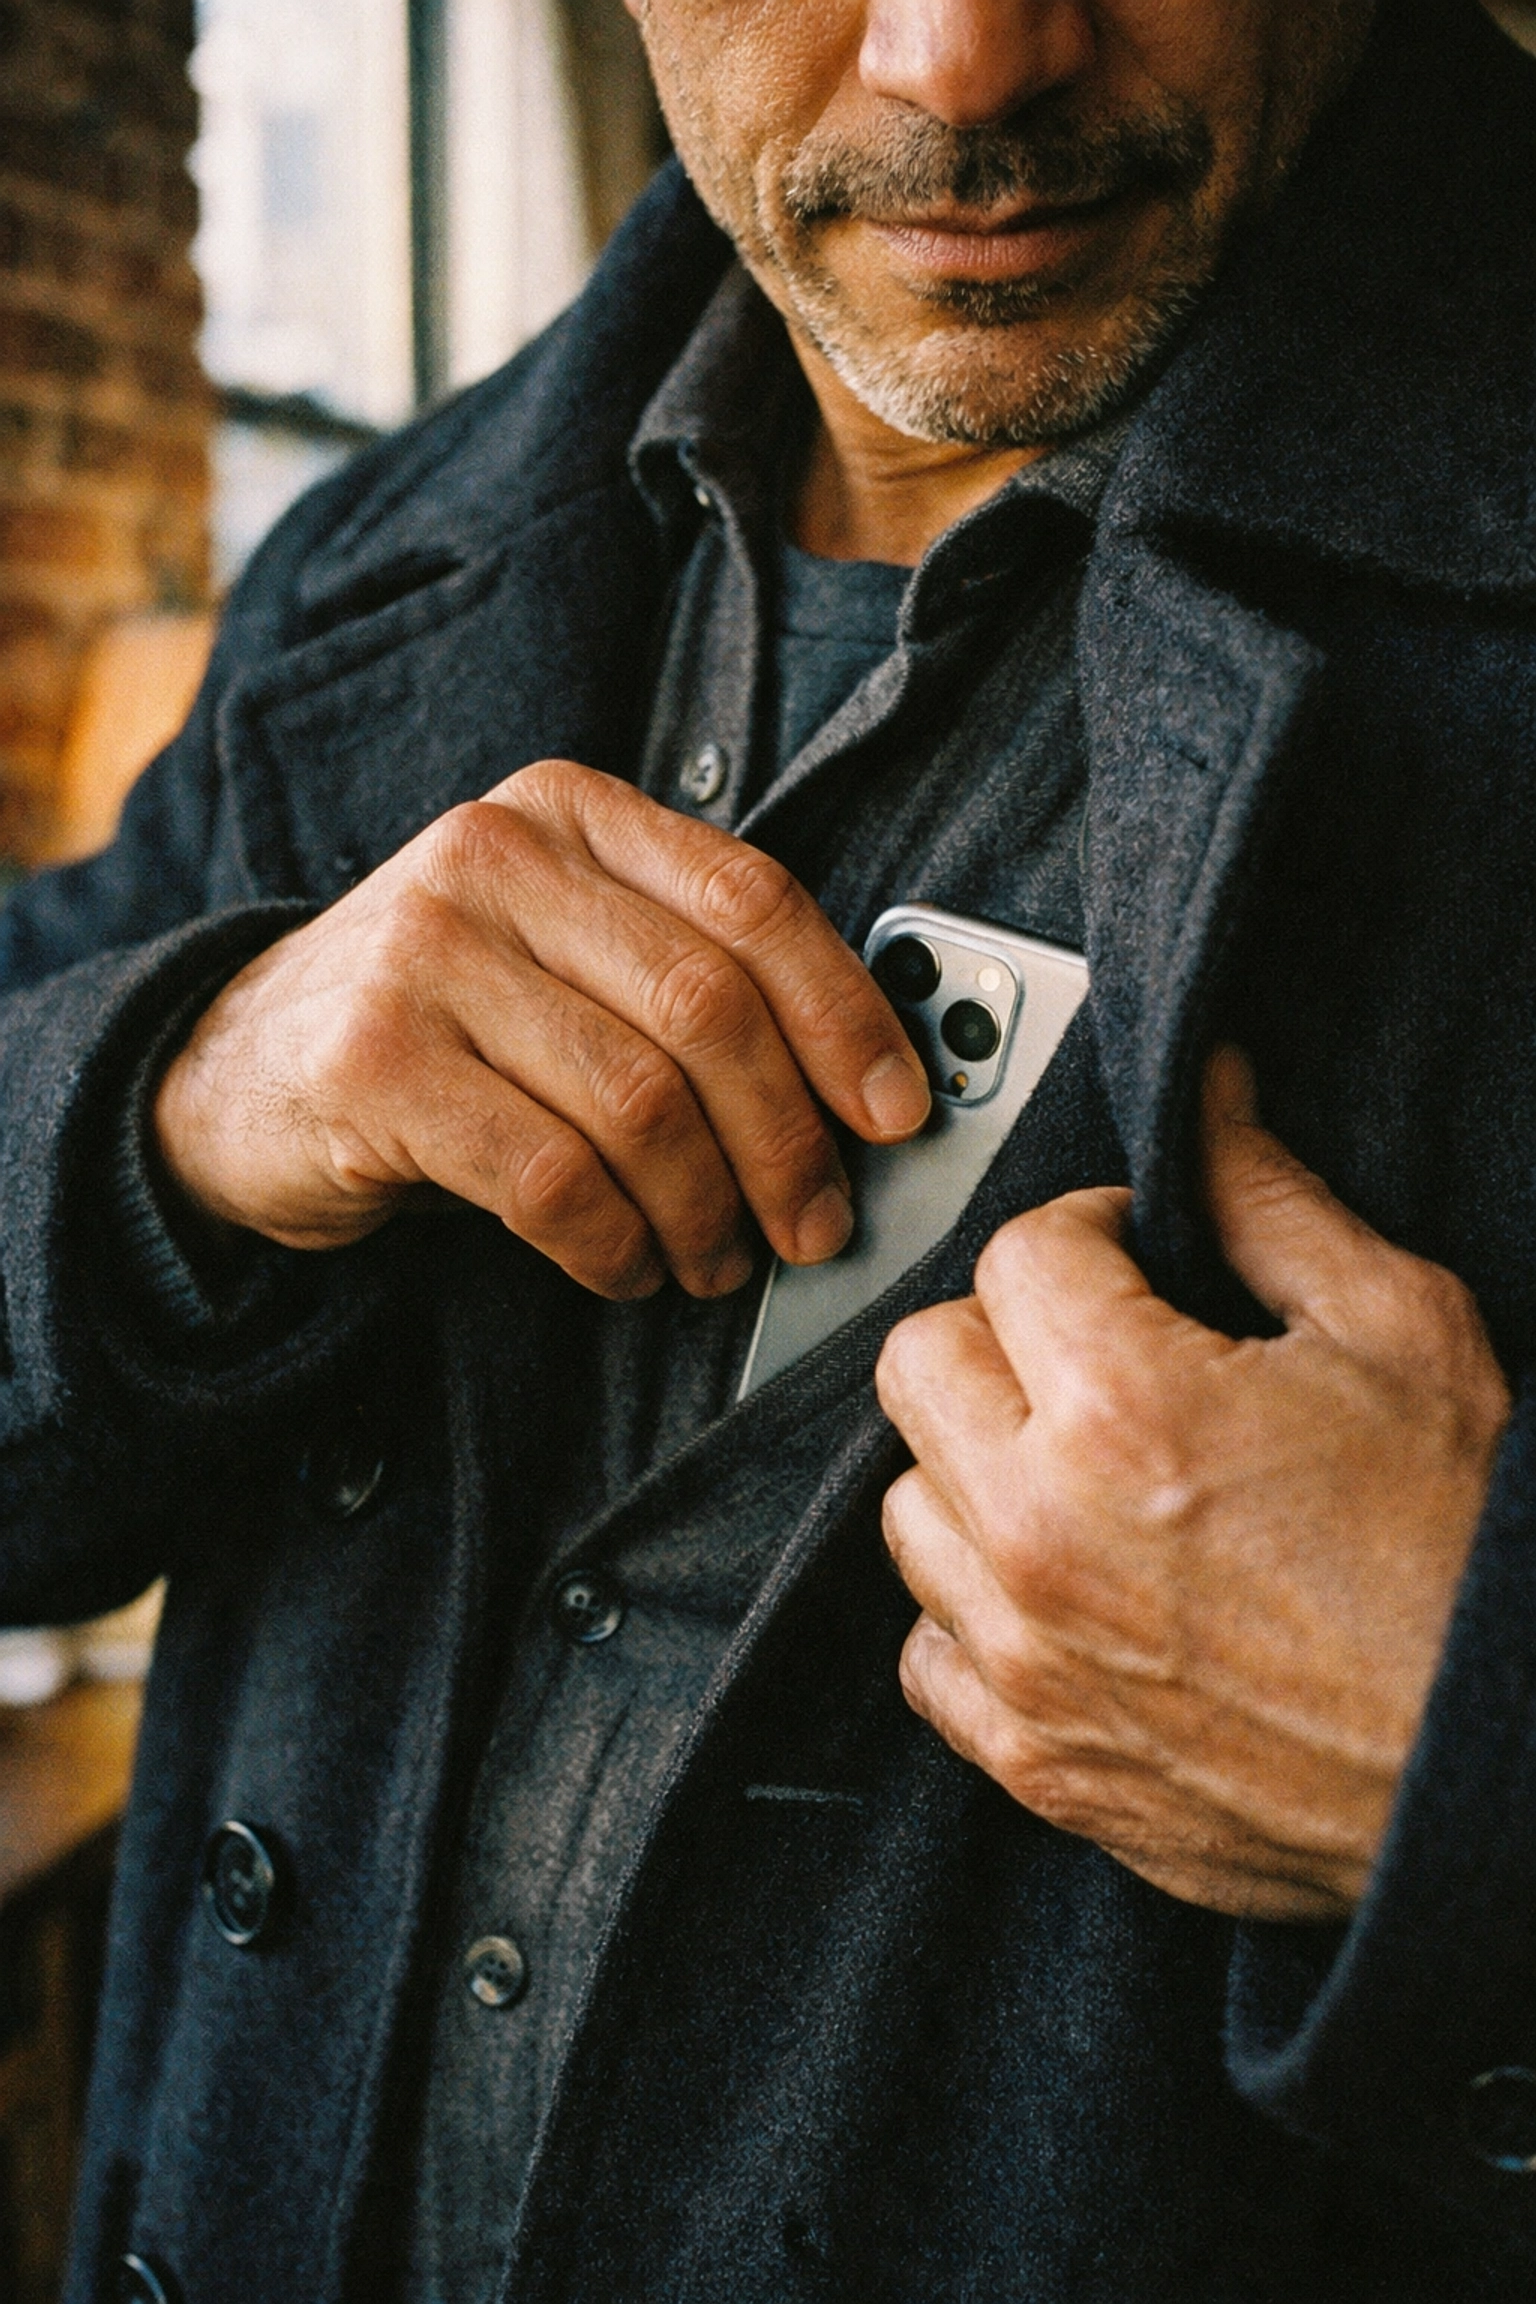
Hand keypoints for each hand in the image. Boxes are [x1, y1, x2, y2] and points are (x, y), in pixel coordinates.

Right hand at [154, 760, 929, 1296]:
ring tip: (716, 1261)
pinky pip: (553, 1180)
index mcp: (567, 812)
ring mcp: (423, 954)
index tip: (896, 1111)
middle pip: (707, 1008)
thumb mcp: (558, 955)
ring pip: (638, 1104)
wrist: (235, 1070)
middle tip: (816, 1225)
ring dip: (704, 1212)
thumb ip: (682, 976)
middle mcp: (493, 857)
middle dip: (788, 1141)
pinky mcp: (374, 1064)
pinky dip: (613, 1247)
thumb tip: (859, 1088)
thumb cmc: (441, 1023)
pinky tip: (625, 1268)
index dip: (844, 1014)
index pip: (751, 900)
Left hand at [875, 1047, 1510, 1921]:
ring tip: (1079, 1469)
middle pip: (919, 1363)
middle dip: (1001, 1331)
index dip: (1086, 1231)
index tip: (1134, 1258)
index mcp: (1127, 1407)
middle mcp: (1043, 1531)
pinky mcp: (1034, 1758)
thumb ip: (1270, 1202)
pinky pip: (927, 1651)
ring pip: (906, 1503)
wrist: (1502, 1772)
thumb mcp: (1401, 1334)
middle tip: (1091, 1348)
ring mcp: (1027, 1654)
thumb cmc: (1471, 1555)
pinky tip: (1065, 1588)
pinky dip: (976, 1612)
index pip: (1014, 1253)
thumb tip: (1204, 1097)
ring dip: (976, 1466)